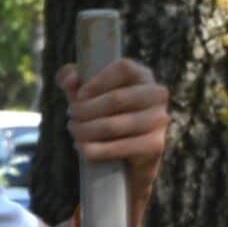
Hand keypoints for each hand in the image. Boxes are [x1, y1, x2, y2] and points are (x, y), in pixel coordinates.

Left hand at [56, 54, 170, 171]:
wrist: (127, 157)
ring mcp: (158, 119)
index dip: (98, 81)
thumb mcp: (87, 94)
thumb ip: (71, 79)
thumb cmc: (104, 116)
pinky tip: (83, 149)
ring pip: (114, 126)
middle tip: (70, 117)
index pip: (123, 68)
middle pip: (116, 99)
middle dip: (86, 110)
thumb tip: (69, 79)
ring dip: (86, 131)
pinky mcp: (155, 145)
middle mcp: (156, 94)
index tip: (79, 96)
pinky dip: (96, 150)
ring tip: (74, 132)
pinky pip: (120, 148)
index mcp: (141, 75)